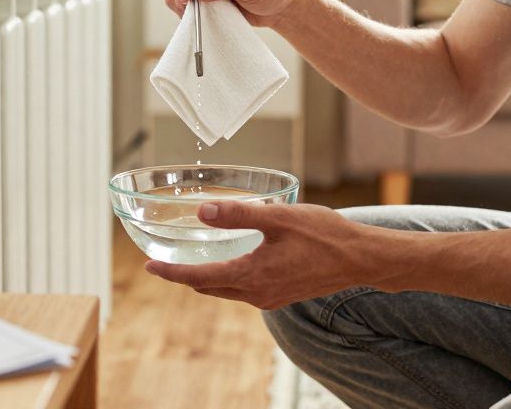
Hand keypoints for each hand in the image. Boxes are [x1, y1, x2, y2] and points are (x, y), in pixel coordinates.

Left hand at [144, 200, 372, 309]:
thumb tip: (202, 212)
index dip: (171, 272)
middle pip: (208, 287)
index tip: (149, 267)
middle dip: (184, 276)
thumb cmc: (324, 235)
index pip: (198, 277)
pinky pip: (244, 290)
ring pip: (226, 290)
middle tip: (163, 262)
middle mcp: (257, 294)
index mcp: (251, 276)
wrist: (361, 259)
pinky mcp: (282, 295)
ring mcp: (270, 298)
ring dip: (206, 278)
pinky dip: (228, 279)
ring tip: (190, 260)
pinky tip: (230, 262)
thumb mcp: (278, 218)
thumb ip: (238, 215)